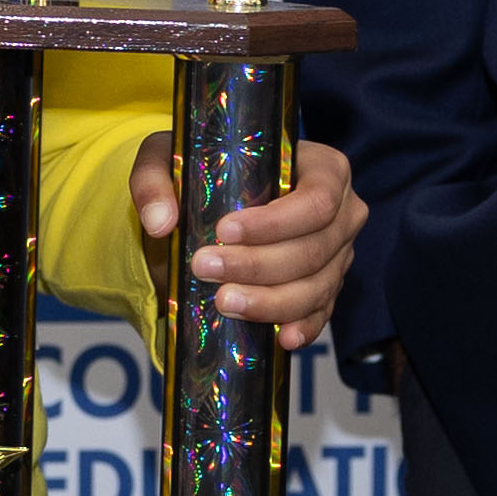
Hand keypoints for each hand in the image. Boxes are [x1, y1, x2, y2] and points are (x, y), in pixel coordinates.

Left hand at [135, 135, 362, 341]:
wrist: (212, 200)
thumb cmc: (202, 168)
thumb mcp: (168, 159)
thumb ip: (154, 181)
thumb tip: (159, 222)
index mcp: (323, 169)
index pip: (316, 199)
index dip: (275, 222)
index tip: (224, 231)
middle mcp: (341, 212)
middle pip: (313, 249)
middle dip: (257, 265)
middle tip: (204, 267)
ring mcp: (337, 254)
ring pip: (317, 287)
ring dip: (270, 300)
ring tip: (223, 302)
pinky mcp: (326, 288)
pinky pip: (321, 313)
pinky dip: (302, 327)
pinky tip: (279, 337)